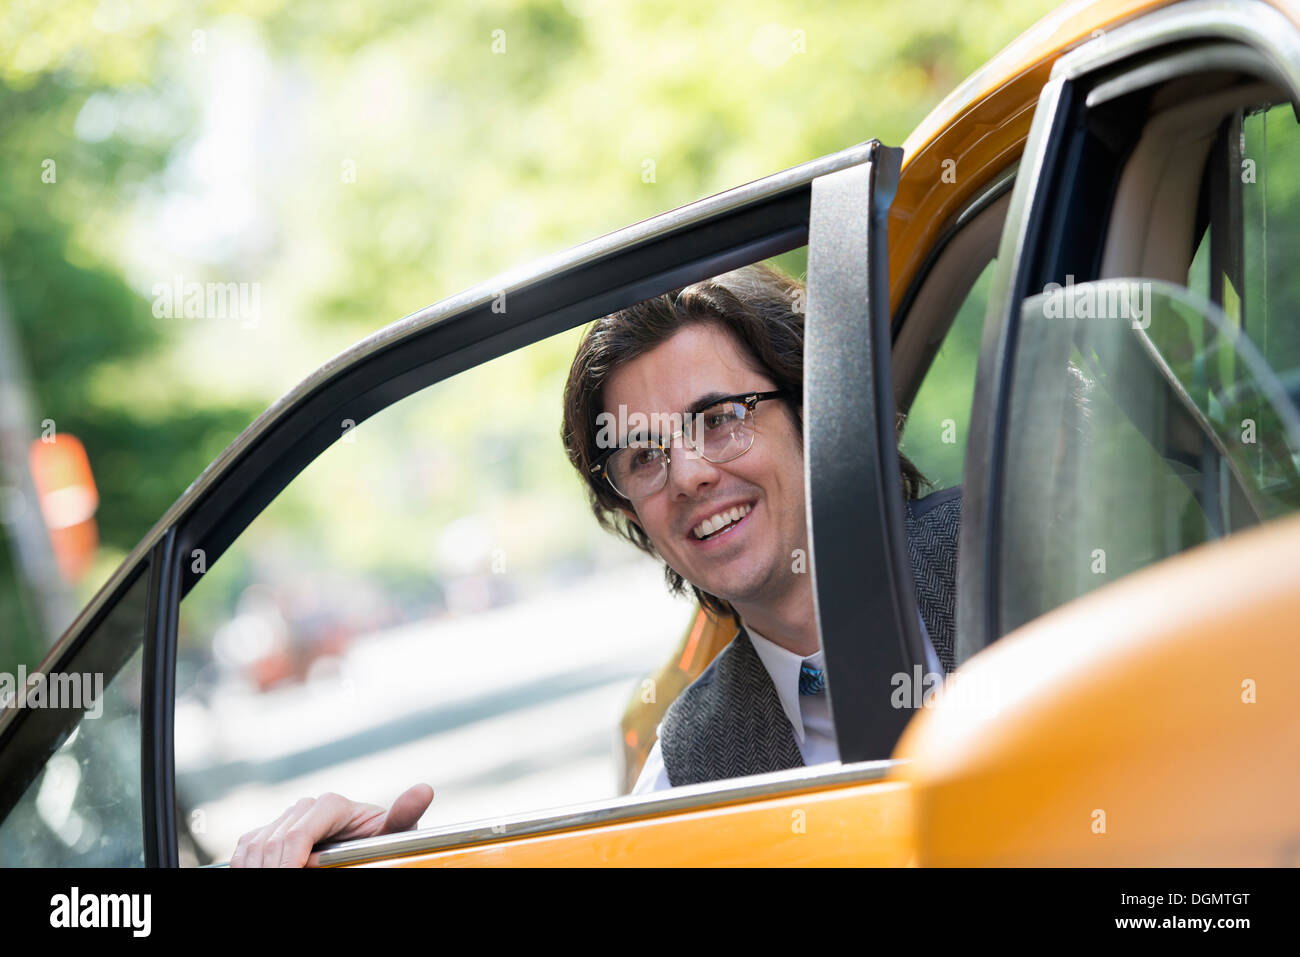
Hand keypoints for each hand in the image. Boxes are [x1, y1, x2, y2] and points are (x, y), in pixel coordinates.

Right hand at [229, 783, 433, 867]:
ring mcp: (286, 817)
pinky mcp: (271, 829)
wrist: (363, 842)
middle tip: (279, 886)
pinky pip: (247, 846)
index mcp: (331, 804)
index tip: (291, 877)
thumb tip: (424, 790)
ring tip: (267, 883)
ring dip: (256, 867)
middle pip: (275, 842)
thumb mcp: (395, 833)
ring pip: (256, 845)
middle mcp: (305, 806)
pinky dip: (246, 864)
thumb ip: (403, 815)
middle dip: (275, 869)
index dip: (291, 860)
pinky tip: (255, 873)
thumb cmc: (381, 841)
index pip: (300, 834)